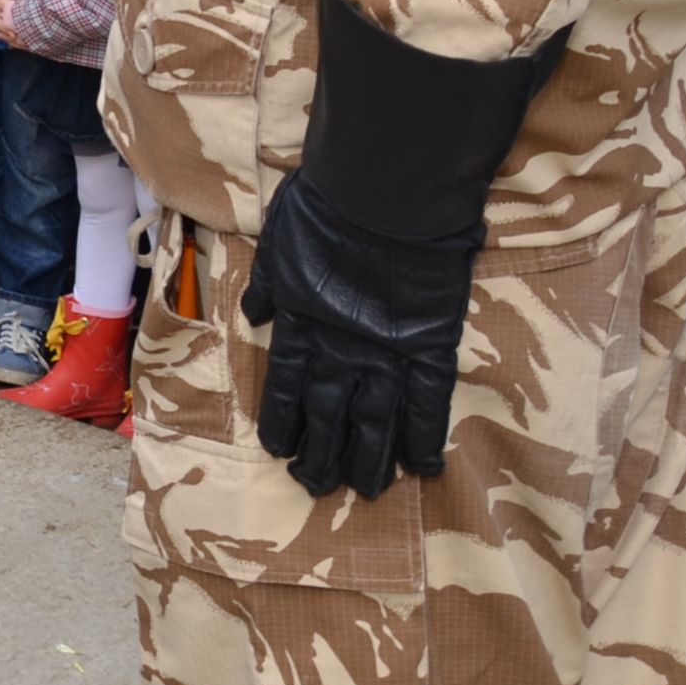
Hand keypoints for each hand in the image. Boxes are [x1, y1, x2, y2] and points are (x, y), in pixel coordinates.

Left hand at [242, 165, 479, 499]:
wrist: (383, 193)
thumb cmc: (325, 207)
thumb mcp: (278, 243)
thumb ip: (268, 287)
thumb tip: (254, 317)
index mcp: (301, 325)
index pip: (287, 389)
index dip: (284, 423)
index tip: (280, 452)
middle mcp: (341, 350)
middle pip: (329, 417)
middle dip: (321, 456)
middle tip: (315, 487)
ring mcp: (388, 354)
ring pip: (376, 423)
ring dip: (370, 460)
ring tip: (365, 491)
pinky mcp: (430, 348)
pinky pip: (429, 405)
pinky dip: (425, 438)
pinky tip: (424, 470)